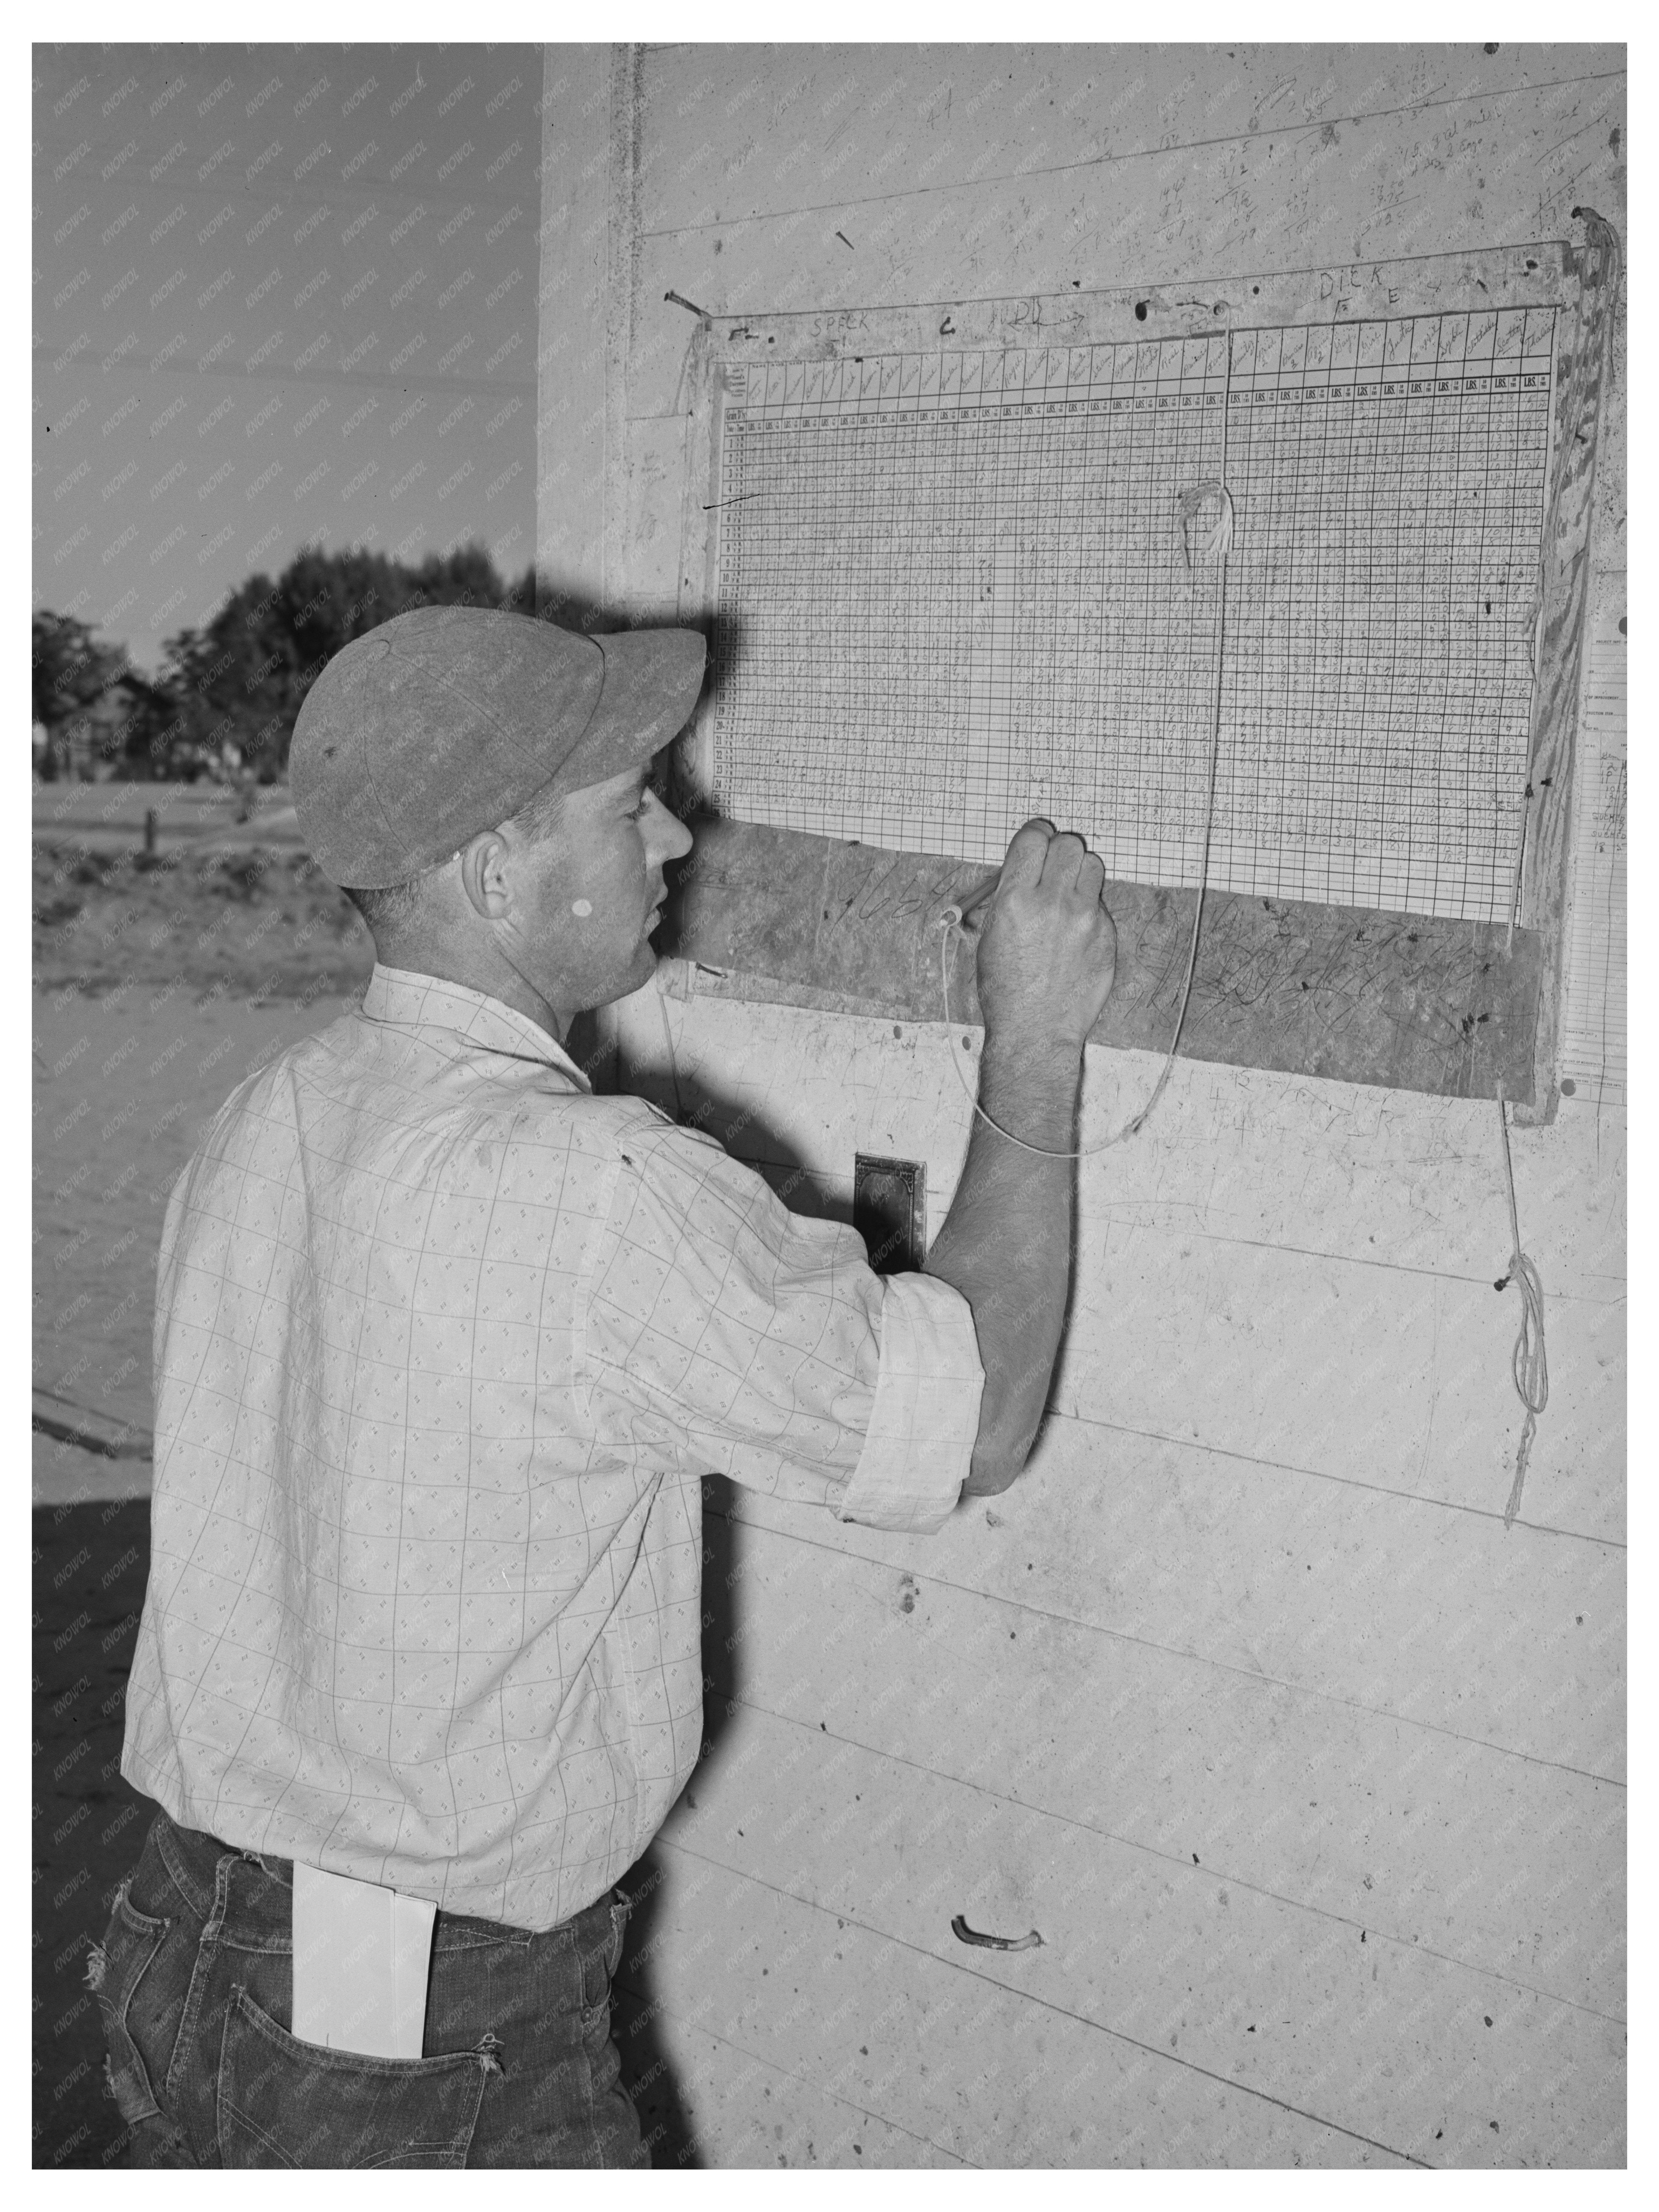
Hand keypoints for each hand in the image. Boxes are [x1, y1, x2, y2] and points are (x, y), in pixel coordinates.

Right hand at [974, 818, 1116, 1050]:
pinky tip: (1074, 933)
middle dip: (1058, 852)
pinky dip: (1088, 908)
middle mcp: (1053, 903)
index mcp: (1015, 900)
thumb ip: (1010, 894)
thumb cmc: (1005, 988)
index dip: (1035, 836)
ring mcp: (1084, 918)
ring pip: (1092, 864)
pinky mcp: (1105, 933)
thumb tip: (1026, 866)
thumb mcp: (991, 935)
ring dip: (1079, 873)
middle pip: (1068, 843)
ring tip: (1066, 897)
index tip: (1036, 843)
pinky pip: (1100, 901)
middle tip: (1051, 871)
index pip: (1034, 837)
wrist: (1035, 1030)